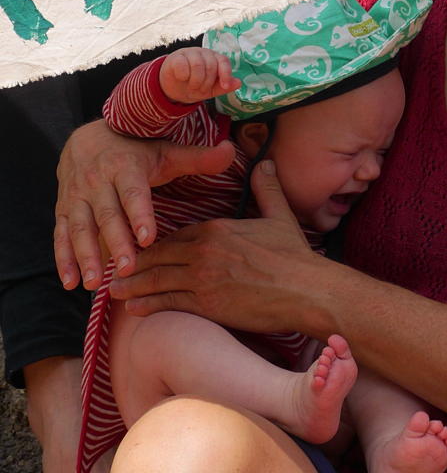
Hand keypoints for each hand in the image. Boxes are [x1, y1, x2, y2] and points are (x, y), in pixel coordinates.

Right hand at [55, 119, 235, 290]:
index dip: (140, 214)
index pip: (133, 193)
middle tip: (127, 270)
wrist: (90, 137)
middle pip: (106, 214)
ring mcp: (77, 195)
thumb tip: (230, 151)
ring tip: (94, 282)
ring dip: (84, 255)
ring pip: (79, 227)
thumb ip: (197, 158)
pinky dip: (63, 258)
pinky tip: (70, 282)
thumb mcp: (166, 152)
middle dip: (116, 243)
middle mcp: (97, 180)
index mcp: (125, 167)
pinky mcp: (64, 208)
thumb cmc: (137, 150)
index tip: (148, 239)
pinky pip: (61, 233)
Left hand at [108, 161, 322, 332]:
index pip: (177, 236)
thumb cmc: (296, 256)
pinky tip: (134, 308)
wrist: (307, 290)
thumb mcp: (280, 216)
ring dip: (133, 285)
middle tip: (114, 268)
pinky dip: (148, 305)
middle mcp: (203, 252)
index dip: (156, 244)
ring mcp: (202, 279)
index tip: (142, 248)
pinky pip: (169, 303)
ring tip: (114, 290)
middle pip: (159, 257)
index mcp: (216, 229)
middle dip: (135, 263)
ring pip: (157, 280)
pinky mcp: (207, 304)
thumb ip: (266, 190)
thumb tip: (266, 164)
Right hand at [159, 47, 239, 103]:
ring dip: (195, 81)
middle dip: (207, 82)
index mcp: (214, 59)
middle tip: (200, 89)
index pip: (224, 61)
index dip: (226, 73)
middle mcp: (203, 53)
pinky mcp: (176, 57)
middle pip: (211, 65)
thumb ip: (225, 86)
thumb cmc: (196, 86)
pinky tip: (181, 78)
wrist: (174, 89)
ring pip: (197, 64)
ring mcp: (189, 53)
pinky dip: (183, 76)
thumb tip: (239, 82)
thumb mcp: (212, 90)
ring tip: (192, 86)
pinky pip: (182, 65)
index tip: (224, 86)